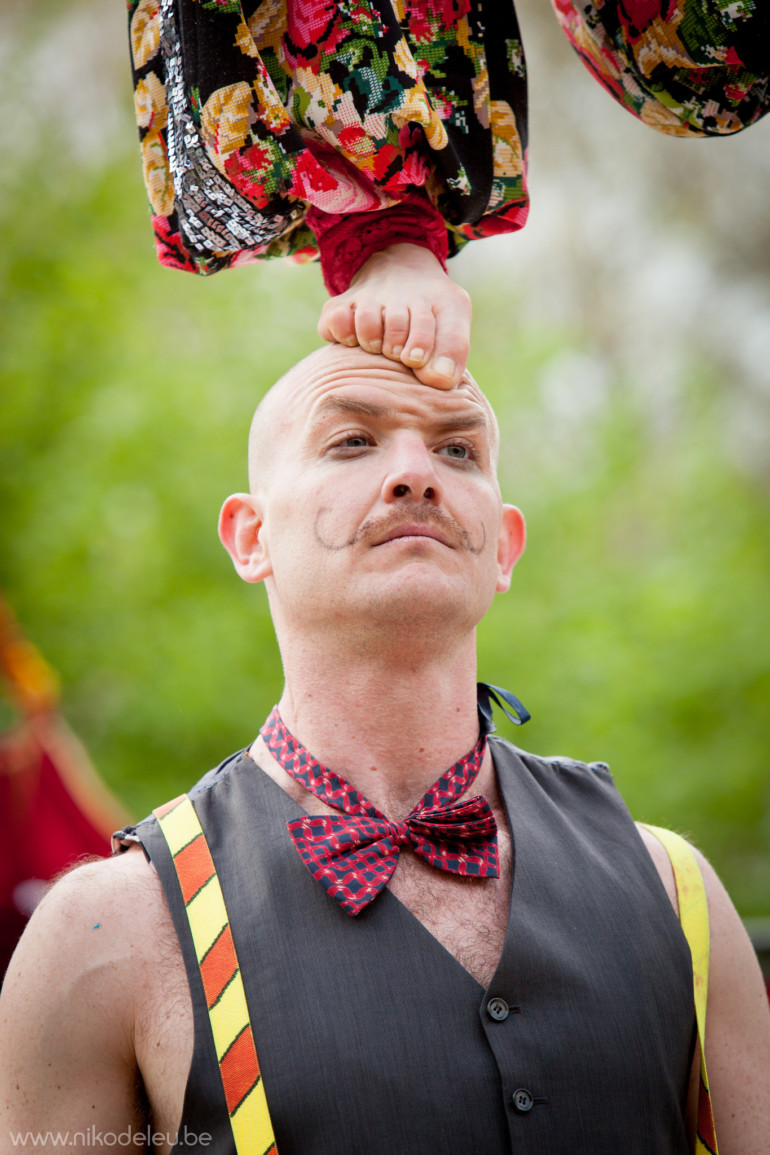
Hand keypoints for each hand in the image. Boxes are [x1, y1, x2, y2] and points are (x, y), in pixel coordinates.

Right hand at [317, 243, 470, 388]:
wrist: (397, 266)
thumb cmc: (430, 308)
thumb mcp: (453, 317)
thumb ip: (454, 348)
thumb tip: (438, 380)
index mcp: (432, 300)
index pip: (426, 330)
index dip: (420, 348)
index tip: (415, 359)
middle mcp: (397, 295)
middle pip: (396, 332)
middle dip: (398, 349)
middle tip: (398, 352)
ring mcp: (366, 300)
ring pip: (367, 328)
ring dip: (373, 343)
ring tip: (380, 345)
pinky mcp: (337, 306)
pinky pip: (335, 322)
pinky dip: (343, 334)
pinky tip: (355, 339)